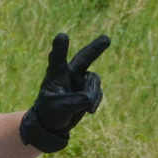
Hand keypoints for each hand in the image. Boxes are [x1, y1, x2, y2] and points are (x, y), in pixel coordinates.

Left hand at [20, 33, 110, 152]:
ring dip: (92, 92)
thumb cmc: (50, 112)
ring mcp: (81, 79)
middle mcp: (69, 73)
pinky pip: (98, 92)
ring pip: (94, 80)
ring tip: (85, 107)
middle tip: (106, 39)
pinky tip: (89, 110)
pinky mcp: (89, 87)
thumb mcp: (60, 109)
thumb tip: (91, 98)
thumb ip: (76, 101)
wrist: (53, 120)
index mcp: (56, 75)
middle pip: (84, 57)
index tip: (62, 36)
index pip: (57, 60)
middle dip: (95, 48)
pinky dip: (95, 101)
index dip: (60, 49)